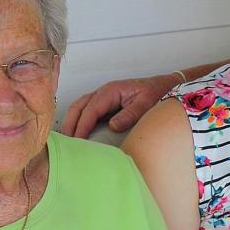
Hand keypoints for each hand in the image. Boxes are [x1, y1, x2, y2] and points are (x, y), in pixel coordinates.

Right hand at [62, 73, 179, 138]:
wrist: (163, 86)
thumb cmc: (155, 93)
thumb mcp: (145, 103)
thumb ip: (130, 114)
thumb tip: (112, 126)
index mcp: (111, 91)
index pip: (90, 109)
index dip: (82, 125)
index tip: (78, 140)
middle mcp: (103, 92)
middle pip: (79, 107)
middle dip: (70, 124)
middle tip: (66, 143)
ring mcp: (102, 97)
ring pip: (80, 108)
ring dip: (72, 122)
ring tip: (68, 141)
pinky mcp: (105, 103)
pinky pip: (86, 110)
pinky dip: (79, 121)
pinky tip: (78, 133)